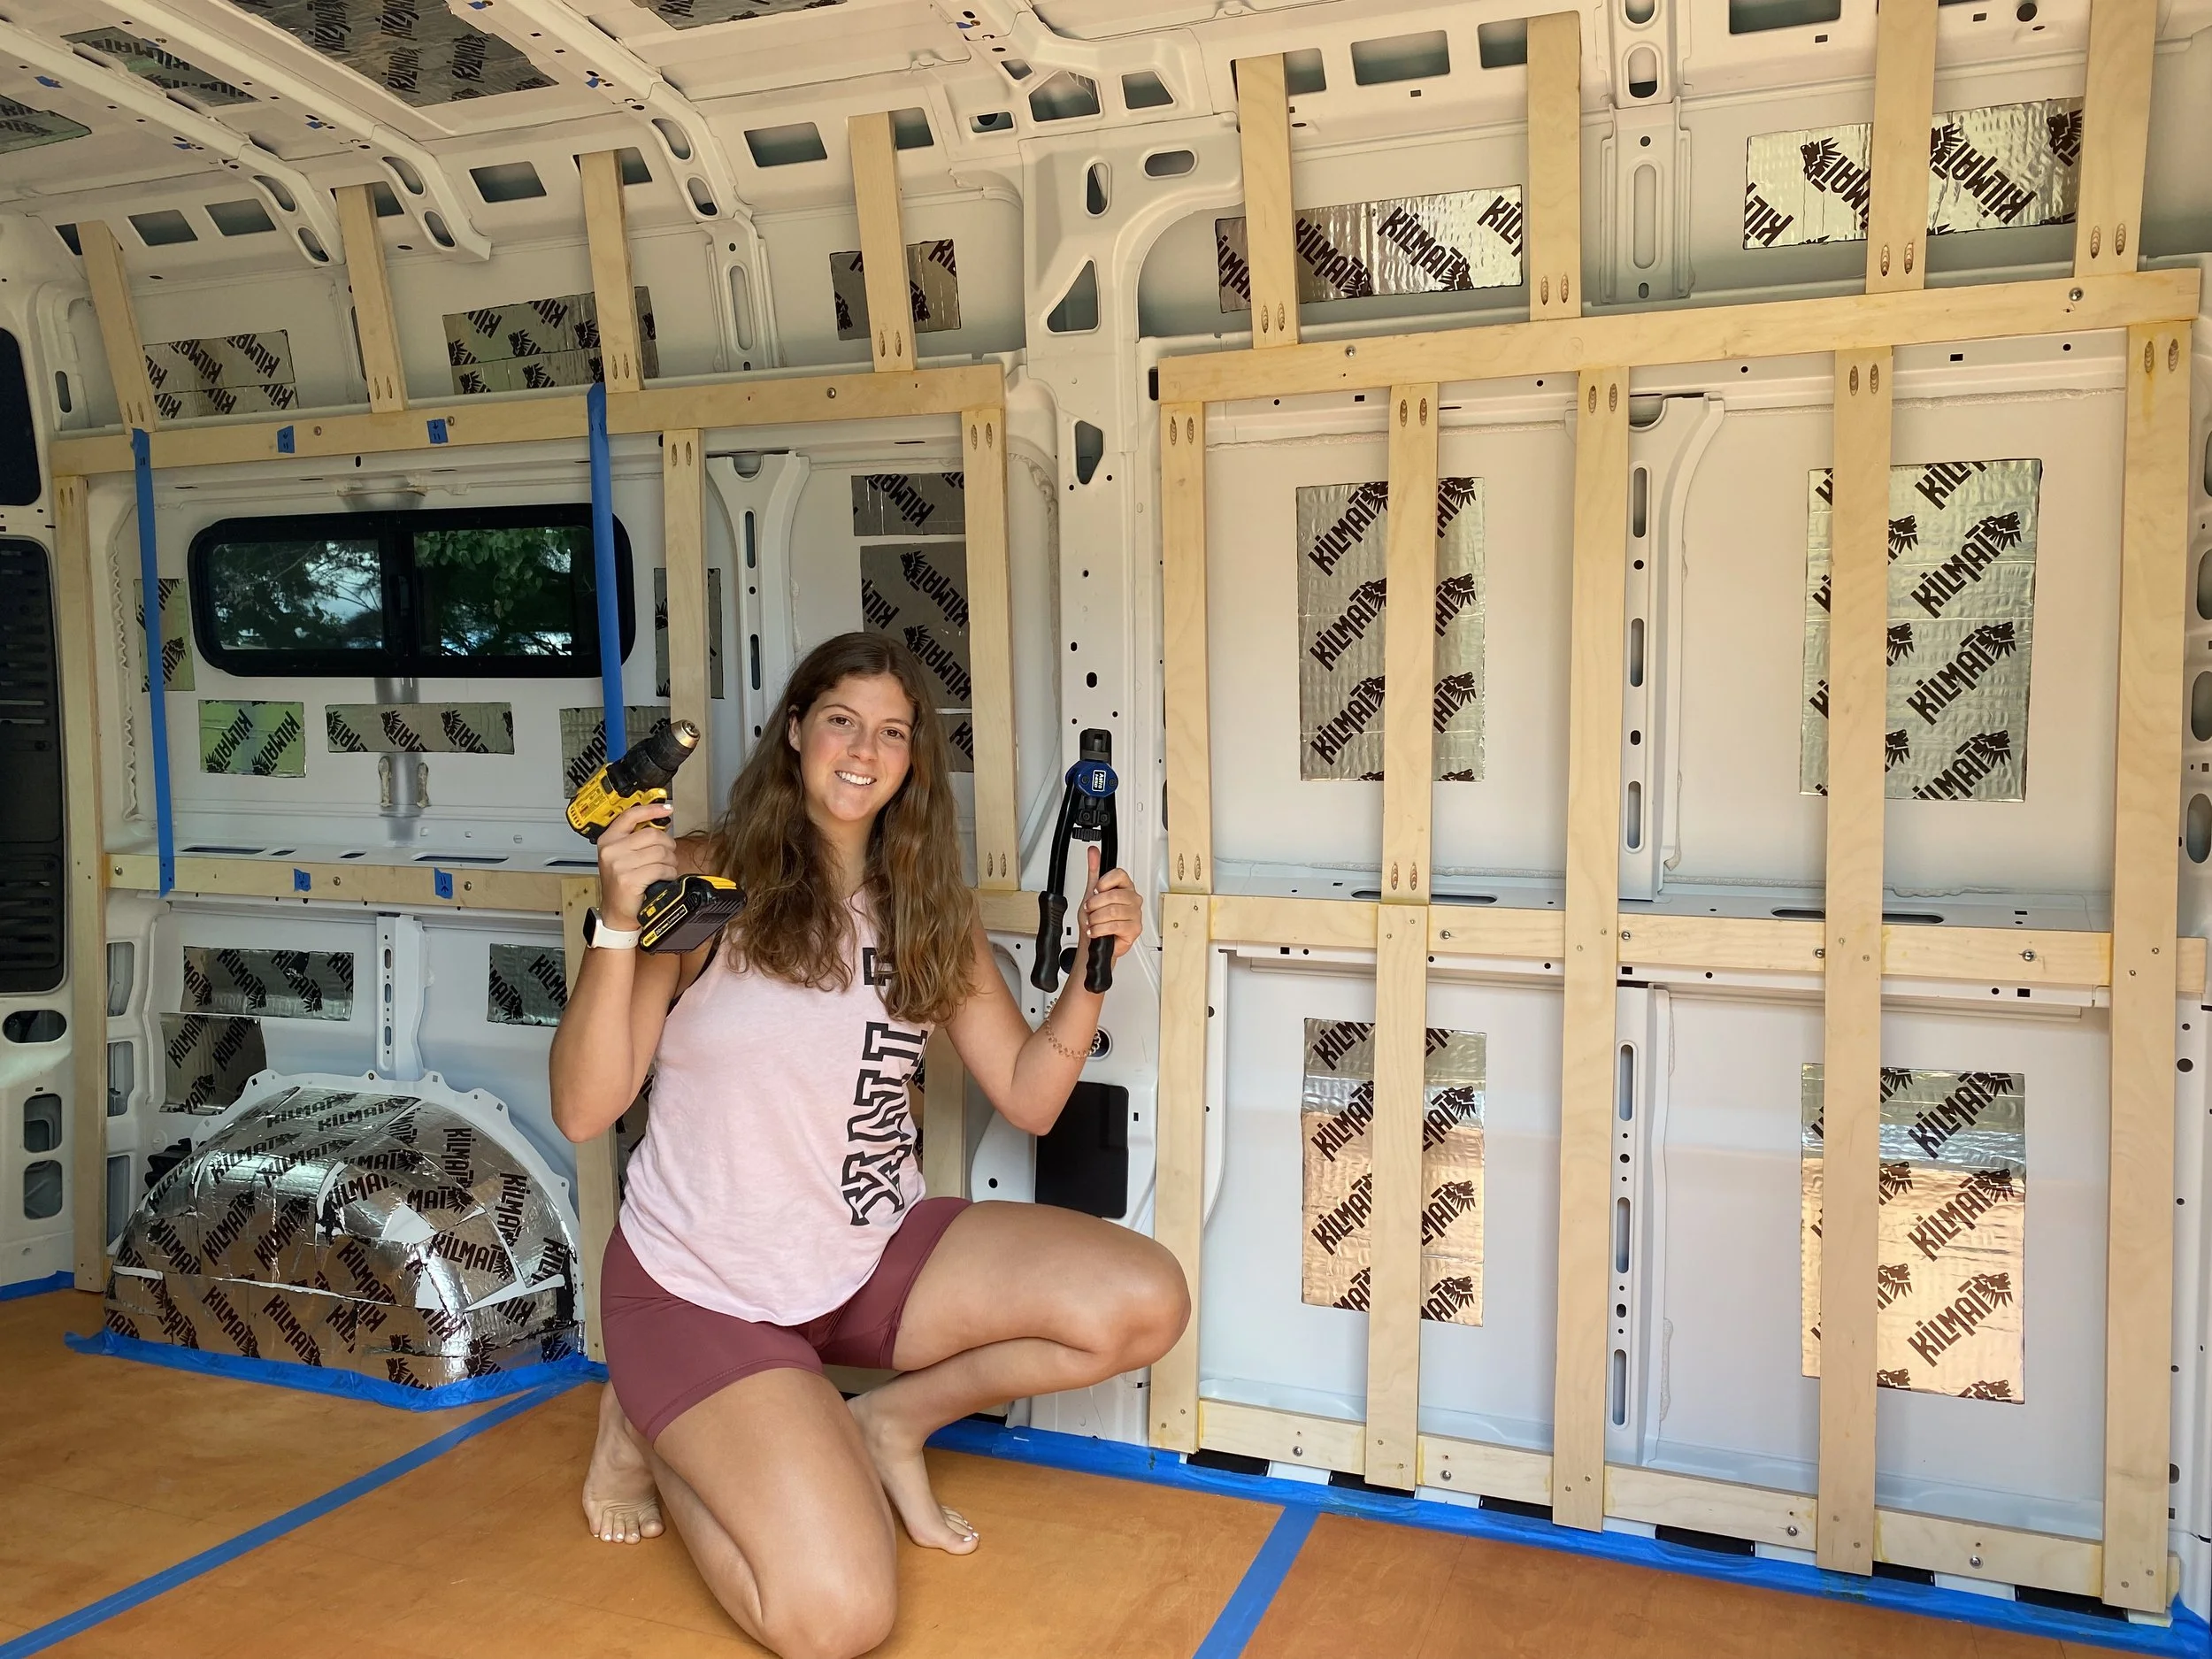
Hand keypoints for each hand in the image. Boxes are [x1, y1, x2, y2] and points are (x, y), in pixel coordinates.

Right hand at [596, 799, 677, 929]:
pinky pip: (660, 869)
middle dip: (667, 845)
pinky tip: (664, 877)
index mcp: (608, 840)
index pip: (630, 816)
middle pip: (652, 835)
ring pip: (660, 852)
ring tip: (666, 868)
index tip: (667, 809)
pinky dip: (669, 873)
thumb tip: (659, 823)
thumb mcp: (621, 856)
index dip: (651, 809)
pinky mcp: (629, 879)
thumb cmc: (622, 884)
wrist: (616, 912)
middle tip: (668, 854)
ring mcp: (619, 865)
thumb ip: (634, 839)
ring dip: (670, 862)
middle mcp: (611, 850)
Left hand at [1073, 846, 1142, 965]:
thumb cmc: (1095, 919)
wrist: (1094, 941)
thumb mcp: (1091, 892)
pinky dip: (1100, 929)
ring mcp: (1135, 914)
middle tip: (1090, 910)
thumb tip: (1093, 851)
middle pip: (1114, 895)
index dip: (1104, 882)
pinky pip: (1115, 926)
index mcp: (1125, 887)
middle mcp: (1133, 899)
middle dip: (1095, 905)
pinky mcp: (1134, 929)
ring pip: (1113, 911)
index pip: (1119, 874)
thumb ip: (1094, 870)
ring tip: (1093, 922)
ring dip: (1096, 918)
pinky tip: (1096, 930)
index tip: (1096, 890)